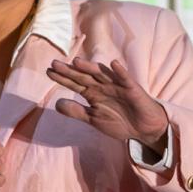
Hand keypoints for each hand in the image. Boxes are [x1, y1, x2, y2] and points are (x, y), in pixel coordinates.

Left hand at [47, 58, 168, 154]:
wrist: (144, 129)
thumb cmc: (120, 121)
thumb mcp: (93, 119)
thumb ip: (76, 111)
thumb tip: (56, 104)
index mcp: (93, 93)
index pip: (75, 83)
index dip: (62, 78)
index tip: (48, 71)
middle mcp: (103, 86)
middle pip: (84, 76)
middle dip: (70, 71)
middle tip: (55, 63)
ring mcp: (117, 86)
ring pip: (102, 75)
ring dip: (91, 68)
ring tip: (77, 62)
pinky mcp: (132, 89)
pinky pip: (126, 79)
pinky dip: (120, 72)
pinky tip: (113, 64)